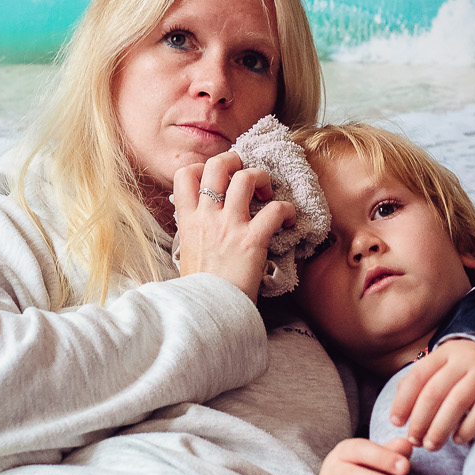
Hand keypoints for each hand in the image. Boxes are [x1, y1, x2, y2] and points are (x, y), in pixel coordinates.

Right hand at [172, 149, 294, 302]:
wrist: (205, 313)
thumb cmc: (200, 290)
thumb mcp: (186, 255)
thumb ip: (195, 235)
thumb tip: (203, 229)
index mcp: (188, 220)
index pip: (185, 175)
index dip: (203, 167)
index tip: (216, 177)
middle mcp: (207, 217)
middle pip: (217, 165)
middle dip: (236, 161)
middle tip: (246, 174)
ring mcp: (229, 226)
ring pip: (246, 178)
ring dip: (262, 178)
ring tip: (268, 192)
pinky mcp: (252, 240)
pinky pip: (276, 209)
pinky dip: (287, 209)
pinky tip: (290, 219)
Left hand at [386, 340, 474, 450]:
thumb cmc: (467, 371)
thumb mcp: (444, 367)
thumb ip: (422, 381)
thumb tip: (399, 406)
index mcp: (445, 353)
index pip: (418, 377)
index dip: (403, 402)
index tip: (395, 423)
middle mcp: (465, 358)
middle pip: (434, 392)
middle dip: (420, 420)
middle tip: (414, 440)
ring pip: (456, 403)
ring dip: (439, 429)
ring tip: (431, 445)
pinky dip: (468, 429)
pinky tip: (458, 439)